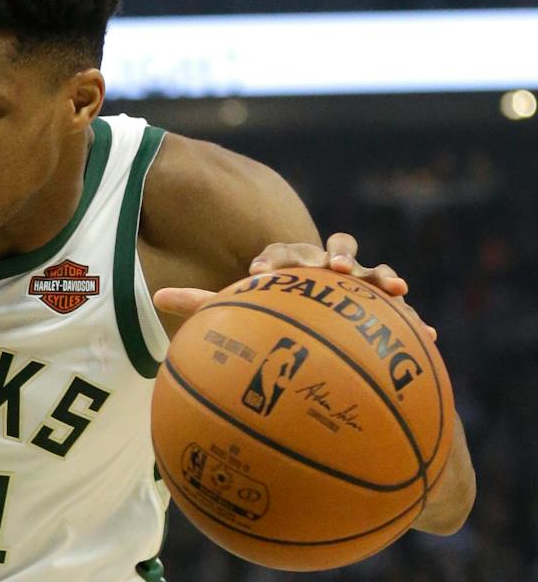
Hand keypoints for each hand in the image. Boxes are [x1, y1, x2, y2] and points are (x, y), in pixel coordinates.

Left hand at [154, 232, 436, 339]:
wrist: (318, 334)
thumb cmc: (274, 319)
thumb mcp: (240, 312)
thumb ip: (203, 304)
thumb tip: (155, 296)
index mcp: (291, 265)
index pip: (283, 251)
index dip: (274, 258)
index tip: (260, 272)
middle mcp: (327, 269)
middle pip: (336, 248)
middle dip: (339, 253)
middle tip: (336, 269)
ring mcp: (359, 287)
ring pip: (374, 271)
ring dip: (381, 274)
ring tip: (390, 287)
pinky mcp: (382, 309)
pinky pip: (399, 310)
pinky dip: (411, 318)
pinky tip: (426, 333)